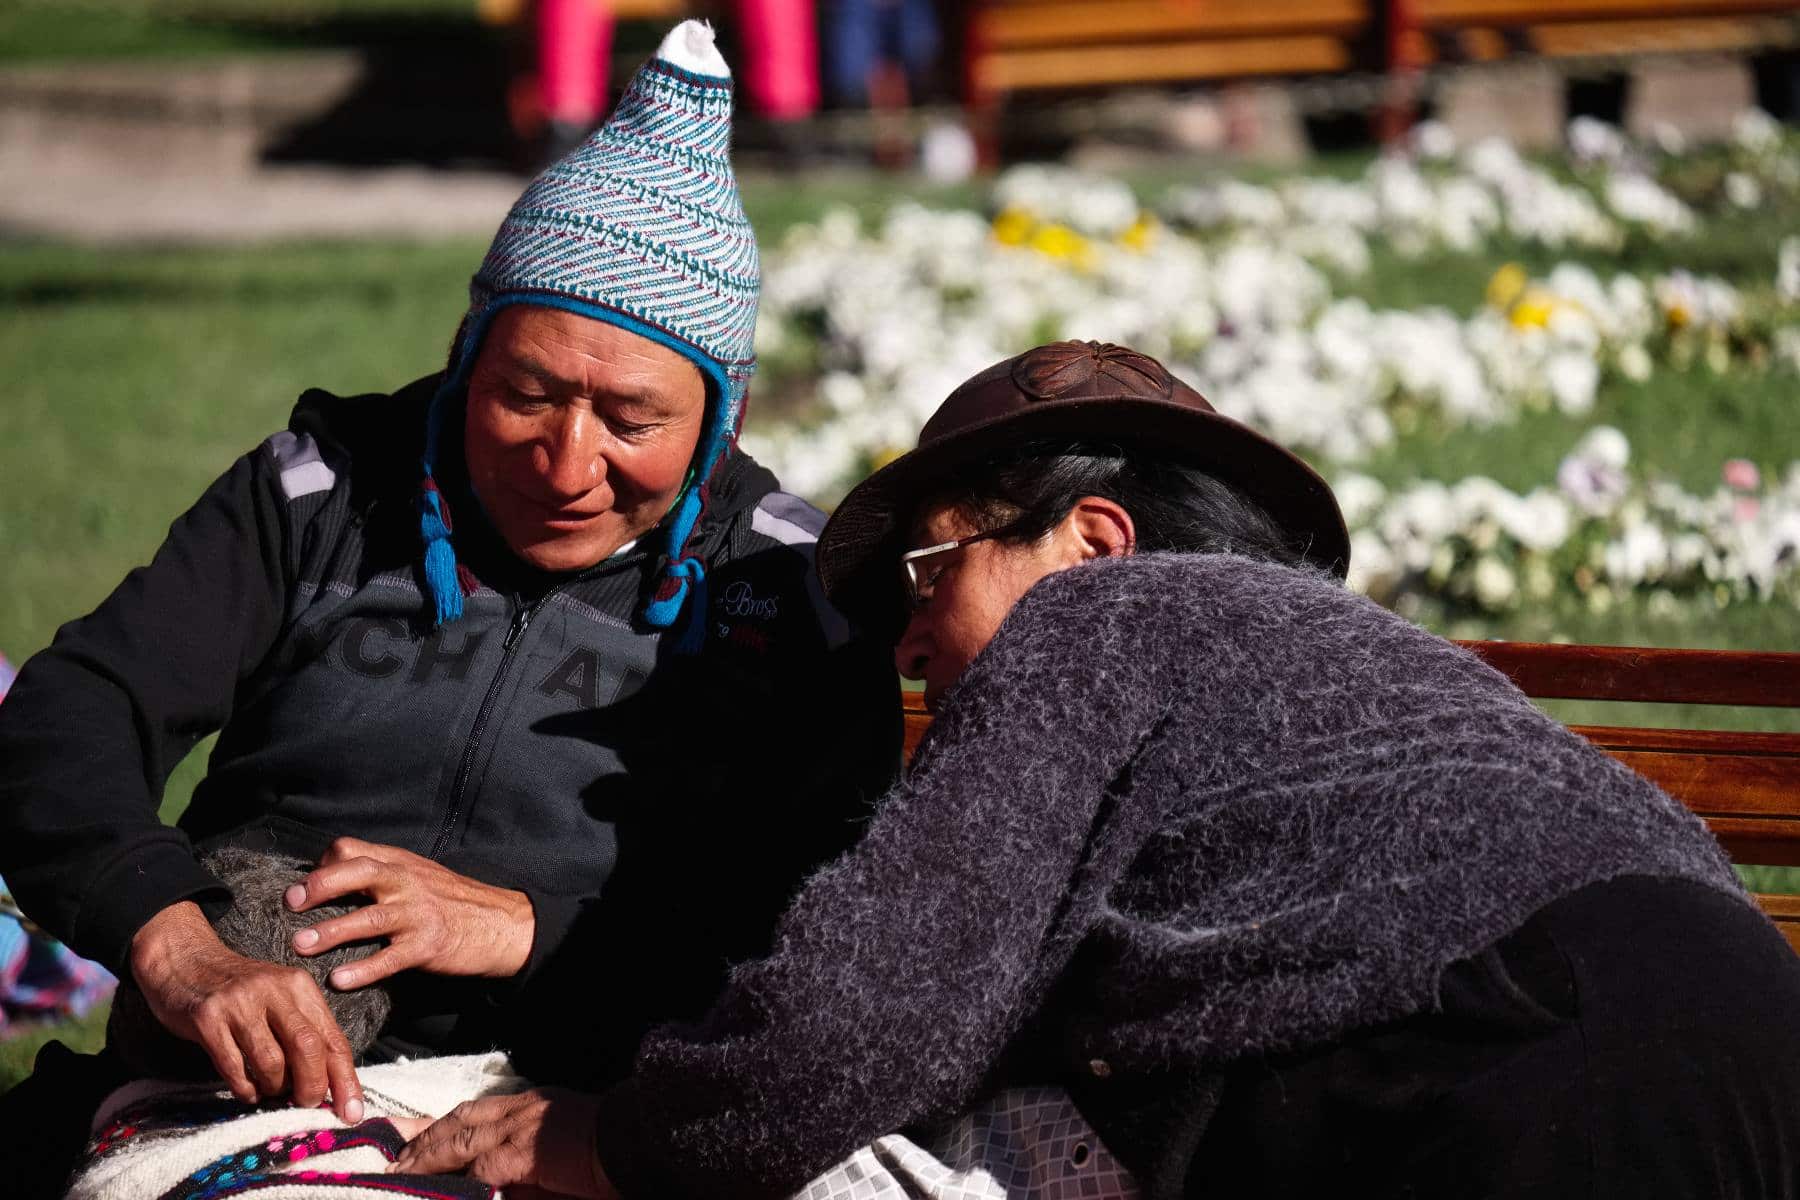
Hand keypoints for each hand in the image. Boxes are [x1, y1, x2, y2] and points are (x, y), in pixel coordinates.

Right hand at [129, 900, 364, 1120]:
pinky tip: (248, 1090)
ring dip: (275, 1088)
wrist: (184, 958)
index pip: (333, 1039)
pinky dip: (245, 1089)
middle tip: (306, 1103)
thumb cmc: (239, 990)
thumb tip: (331, 1084)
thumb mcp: (280, 997)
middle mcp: (273, 990)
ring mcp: (239, 1003)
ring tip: (271, 1090)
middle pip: (308, 1048)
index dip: (346, 1079)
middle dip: (312, 1086)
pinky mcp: (207, 1018)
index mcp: (299, 986)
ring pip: (271, 1062)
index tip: (353, 1112)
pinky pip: (234, 1068)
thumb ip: (304, 1032)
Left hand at [286, 837, 534, 988]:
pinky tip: (340, 979)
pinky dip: (363, 969)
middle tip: (292, 903)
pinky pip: (389, 957)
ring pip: (368, 918)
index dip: (323, 865)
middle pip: (358, 872)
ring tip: (300, 945)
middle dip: (320, 886)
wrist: (502, 924)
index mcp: (400, 863)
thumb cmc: (454, 901)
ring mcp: (417, 914)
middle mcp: (407, 882)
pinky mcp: (427, 945)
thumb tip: (333, 875)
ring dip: (331, 932)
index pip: (353, 850)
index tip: (303, 888)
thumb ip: (383, 872)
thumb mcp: (420, 874)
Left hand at [390, 1088, 616, 1198]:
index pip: (476, 1111)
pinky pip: (480, 1165)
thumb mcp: (562, 1148)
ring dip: (427, 1156)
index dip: (442, 1123)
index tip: (415, 1135)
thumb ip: (528, 1159)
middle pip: (461, 1118)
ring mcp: (523, 1126)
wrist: (639, 1139)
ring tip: (401, 1172)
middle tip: (395, 1154)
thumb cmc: (611, 1148)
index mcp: (532, 1104)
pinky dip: (457, 1175)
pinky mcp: (526, 1150)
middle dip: (424, 1136)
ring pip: (461, 1139)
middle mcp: (523, 1108)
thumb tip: (497, 1179)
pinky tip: (435, 1185)